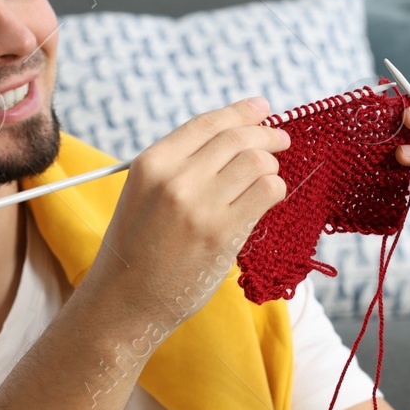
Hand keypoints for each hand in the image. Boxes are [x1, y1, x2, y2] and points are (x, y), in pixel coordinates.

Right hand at [82, 97, 289, 332]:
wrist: (127, 300)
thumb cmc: (139, 249)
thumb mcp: (144, 194)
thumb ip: (179, 165)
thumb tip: (232, 137)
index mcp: (152, 164)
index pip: (207, 123)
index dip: (241, 112)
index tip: (261, 108)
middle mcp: (175, 178)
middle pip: (237, 138)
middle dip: (267, 135)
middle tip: (281, 140)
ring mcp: (200, 205)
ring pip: (257, 162)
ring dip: (271, 166)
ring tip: (269, 177)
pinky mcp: (223, 232)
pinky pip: (266, 192)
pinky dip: (275, 190)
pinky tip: (269, 197)